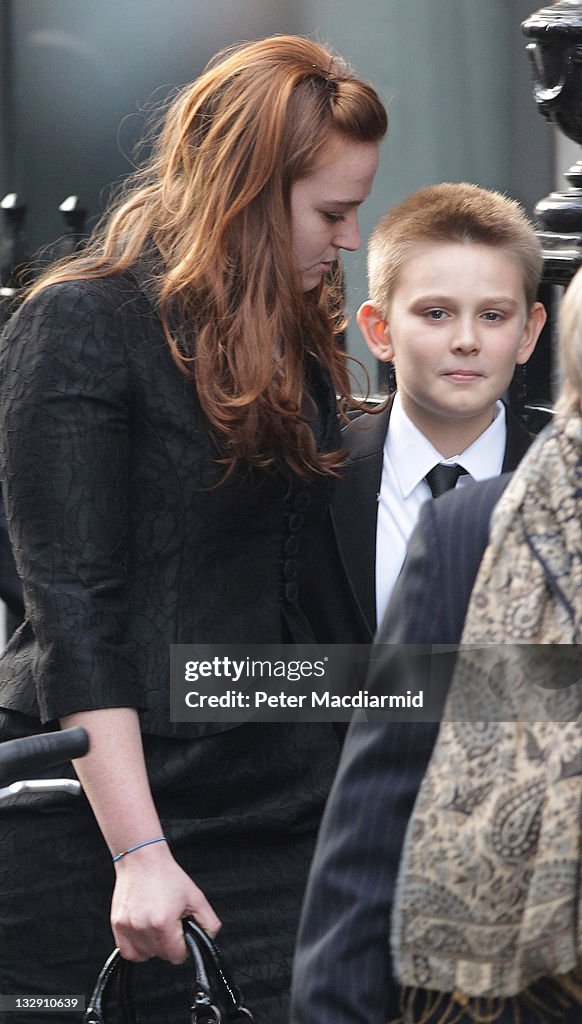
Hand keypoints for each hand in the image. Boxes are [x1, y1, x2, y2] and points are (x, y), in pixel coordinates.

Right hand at [111, 841, 220, 962]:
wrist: (142, 860)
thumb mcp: (196, 897)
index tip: (183, 934)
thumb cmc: (167, 876)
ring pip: (145, 955)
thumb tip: (208, 940)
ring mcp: (128, 927)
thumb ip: (209, 923)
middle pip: (162, 956)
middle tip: (171, 923)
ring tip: (157, 925)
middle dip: (170, 944)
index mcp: (164, 923)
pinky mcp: (117, 925)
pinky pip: (128, 952)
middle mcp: (144, 927)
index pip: (177, 957)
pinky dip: (137, 948)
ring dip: (154, 946)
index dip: (184, 947)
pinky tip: (145, 934)